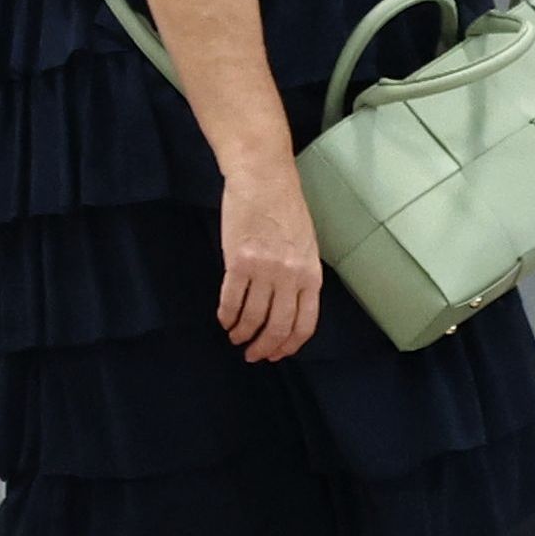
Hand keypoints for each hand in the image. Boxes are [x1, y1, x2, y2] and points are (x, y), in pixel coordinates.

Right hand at [216, 164, 322, 363]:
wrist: (264, 180)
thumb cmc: (285, 208)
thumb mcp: (306, 245)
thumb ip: (300, 276)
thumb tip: (288, 304)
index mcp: (311, 274)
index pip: (304, 324)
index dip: (288, 345)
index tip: (276, 354)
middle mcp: (290, 277)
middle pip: (277, 326)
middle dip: (264, 347)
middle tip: (252, 355)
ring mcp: (264, 270)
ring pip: (252, 317)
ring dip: (241, 333)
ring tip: (235, 337)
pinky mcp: (238, 262)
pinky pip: (230, 300)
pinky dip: (225, 315)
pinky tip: (223, 320)